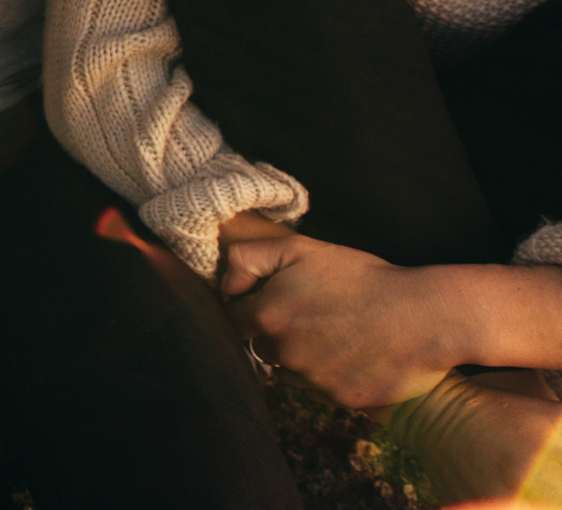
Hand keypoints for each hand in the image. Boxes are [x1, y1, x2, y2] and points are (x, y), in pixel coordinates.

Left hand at [222, 230, 453, 408]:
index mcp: (267, 316)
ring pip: (291, 371)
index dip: (252, 308)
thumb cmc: (362, 277)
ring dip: (303, 357)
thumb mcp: (300, 249)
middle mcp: (284, 353)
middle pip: (262, 348)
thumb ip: (248, 260)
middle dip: (277, 333)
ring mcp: (313, 380)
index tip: (276, 301)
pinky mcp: (342, 401)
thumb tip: (225, 286)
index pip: (235, 320)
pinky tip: (356, 353)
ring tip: (338, 334)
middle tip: (312, 316)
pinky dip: (332, 374)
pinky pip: (323, 389)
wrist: (425, 316)